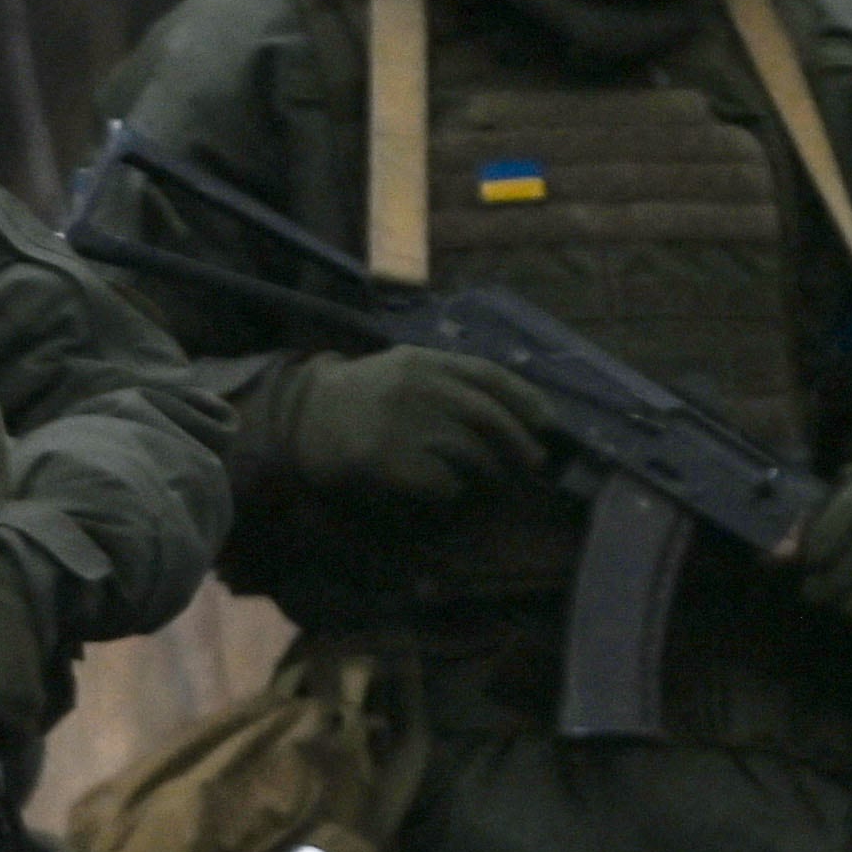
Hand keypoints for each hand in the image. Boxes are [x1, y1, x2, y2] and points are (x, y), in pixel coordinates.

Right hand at [269, 345, 557, 504]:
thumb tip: (516, 413)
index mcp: (423, 360)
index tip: (548, 423)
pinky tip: (443, 490)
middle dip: (517, 443)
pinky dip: (451, 491)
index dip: (525, 399)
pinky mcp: (385, 458)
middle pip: (486, 416)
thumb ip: (450, 382)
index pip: (488, 374)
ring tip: (490, 481)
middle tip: (532, 464)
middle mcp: (414, 385)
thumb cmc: (364, 398)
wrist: (303, 419)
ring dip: (488, 472)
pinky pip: (441, 482)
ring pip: (469, 452)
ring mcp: (399, 421)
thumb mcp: (404, 372)